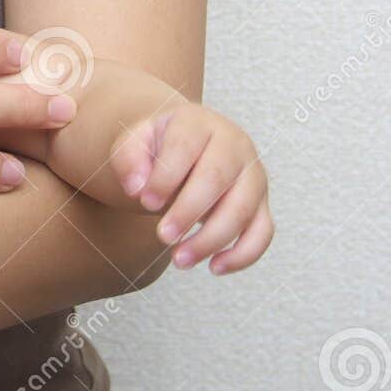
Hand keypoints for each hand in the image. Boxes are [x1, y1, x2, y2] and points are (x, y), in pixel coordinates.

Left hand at [110, 105, 273, 274]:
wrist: (183, 147)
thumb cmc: (156, 147)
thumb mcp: (133, 141)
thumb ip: (128, 158)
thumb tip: (136, 189)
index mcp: (198, 123)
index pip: (186, 146)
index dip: (166, 176)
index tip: (144, 201)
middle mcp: (234, 145)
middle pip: (217, 179)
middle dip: (189, 212)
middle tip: (161, 237)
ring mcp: (253, 175)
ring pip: (243, 209)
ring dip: (212, 239)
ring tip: (179, 260)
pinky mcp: (261, 203)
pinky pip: (262, 231)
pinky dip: (244, 254)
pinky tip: (214, 267)